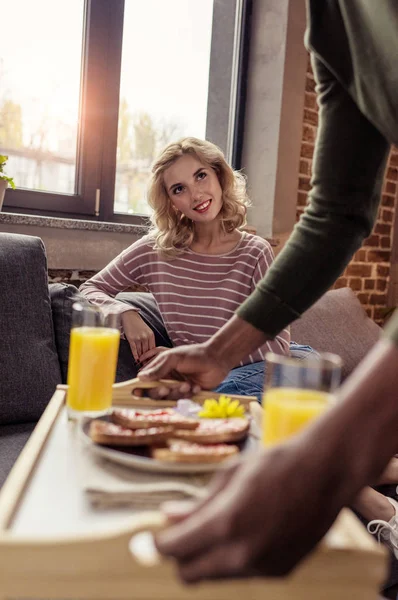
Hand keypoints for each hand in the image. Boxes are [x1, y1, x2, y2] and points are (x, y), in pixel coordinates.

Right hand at [121, 310, 154, 362]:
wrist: (129, 316)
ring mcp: (138, 338)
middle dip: (147, 359)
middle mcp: (146, 337)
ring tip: (142, 365)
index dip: (152, 356)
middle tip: (147, 366)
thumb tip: (149, 352)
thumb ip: (149, 340)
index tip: (152, 362)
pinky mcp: (131, 339)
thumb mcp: (147, 331)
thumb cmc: (138, 324)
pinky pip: (134, 350)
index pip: (153, 349)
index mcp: (151, 335)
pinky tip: (136, 360)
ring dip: (141, 359)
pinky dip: (135, 356)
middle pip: (147, 352)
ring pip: (141, 352)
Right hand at [138, 342, 229, 389]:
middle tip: (167, 388)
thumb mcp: (174, 357)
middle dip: (160, 392)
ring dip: (178, 393)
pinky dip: (189, 395)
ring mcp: (177, 388)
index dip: (140, 387)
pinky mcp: (188, 395)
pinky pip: (183, 401)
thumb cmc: (194, 354)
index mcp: (160, 369)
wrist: (217, 359)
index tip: (136, 392)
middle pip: (155, 392)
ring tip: (188, 384)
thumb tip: (141, 378)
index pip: (145, 381)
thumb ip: (158, 368)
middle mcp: (167, 379)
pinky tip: (196, 387)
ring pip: (169, 398)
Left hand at [155, 440, 341, 581]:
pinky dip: (234, 557)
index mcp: (225, 524)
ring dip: (207, 557)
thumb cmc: (275, 465)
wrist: (327, 473)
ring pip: (215, 576)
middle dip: (181, 555)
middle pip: (189, 574)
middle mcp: (241, 554)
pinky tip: (249, 529)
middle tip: (186, 530)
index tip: (160, 531)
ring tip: (223, 523)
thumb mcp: (230, 476)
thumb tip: (168, 516)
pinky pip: (241, 573)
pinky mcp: (279, 571)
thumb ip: (197, 504)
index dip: (160, 541)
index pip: (173, 550)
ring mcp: (262, 567)